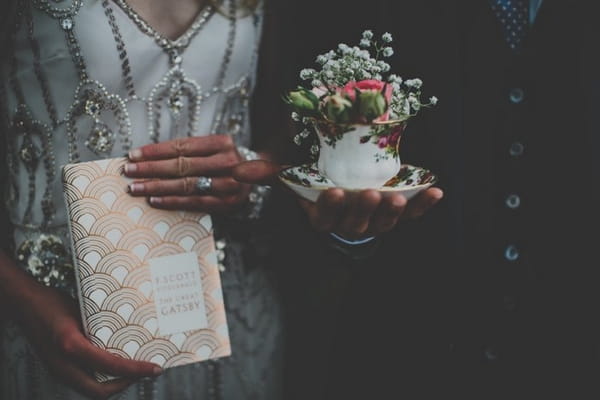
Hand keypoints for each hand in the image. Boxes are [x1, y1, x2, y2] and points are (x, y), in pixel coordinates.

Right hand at [16, 282, 161, 399]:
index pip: (111, 365)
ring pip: (91, 388)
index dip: (136, 370)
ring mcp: (58, 370)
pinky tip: (115, 365)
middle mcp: (64, 364)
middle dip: (126, 383)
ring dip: (114, 383)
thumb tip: (130, 332)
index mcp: (71, 346)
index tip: (155, 368)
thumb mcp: (82, 309)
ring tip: (134, 369)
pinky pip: (84, 380)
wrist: (24, 305)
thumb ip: (100, 325)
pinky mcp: (58, 369)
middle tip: (145, 372)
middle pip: (100, 390)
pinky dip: (102, 377)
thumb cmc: (53, 302)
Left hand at [125, 135, 250, 212]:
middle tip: (129, 171)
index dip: (156, 151)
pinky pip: (193, 202)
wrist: (254, 180)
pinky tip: (154, 200)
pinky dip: (171, 201)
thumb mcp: (212, 149)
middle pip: (182, 165)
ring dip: (157, 187)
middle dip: (151, 169)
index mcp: (222, 142)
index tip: (133, 154)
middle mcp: (228, 162)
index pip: (182, 146)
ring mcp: (228, 184)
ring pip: (186, 185)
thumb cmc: (224, 162)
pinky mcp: (226, 203)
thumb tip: (147, 157)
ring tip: (136, 187)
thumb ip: (187, 151)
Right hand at [233, 160, 443, 238]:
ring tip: (397, 198)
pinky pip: (410, 215)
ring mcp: (373, 221)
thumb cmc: (316, 184)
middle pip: (354, 223)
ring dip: (391, 213)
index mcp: (322, 217)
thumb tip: (235, 172)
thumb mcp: (293, 178)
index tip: (334, 192)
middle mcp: (348, 224)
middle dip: (362, 210)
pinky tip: (435, 192)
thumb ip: (270, 173)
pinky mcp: (394, 215)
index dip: (330, 208)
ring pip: (381, 224)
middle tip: (369, 194)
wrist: (344, 191)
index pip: (323, 218)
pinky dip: (422, 206)